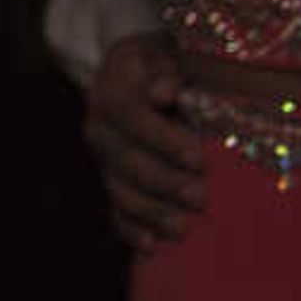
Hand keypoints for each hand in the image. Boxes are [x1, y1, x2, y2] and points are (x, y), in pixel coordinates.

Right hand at [86, 29, 206, 251]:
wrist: (134, 74)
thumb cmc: (162, 64)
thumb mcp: (162, 54)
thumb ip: (164, 71)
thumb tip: (164, 91)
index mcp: (110, 92)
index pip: (130, 116)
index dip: (162, 140)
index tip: (200, 159)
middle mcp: (99, 128)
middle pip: (124, 159)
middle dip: (163, 182)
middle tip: (202, 199)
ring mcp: (103, 158)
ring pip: (118, 188)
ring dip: (150, 211)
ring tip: (183, 228)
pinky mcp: (111, 179)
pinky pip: (114, 207)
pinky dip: (130, 228)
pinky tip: (151, 246)